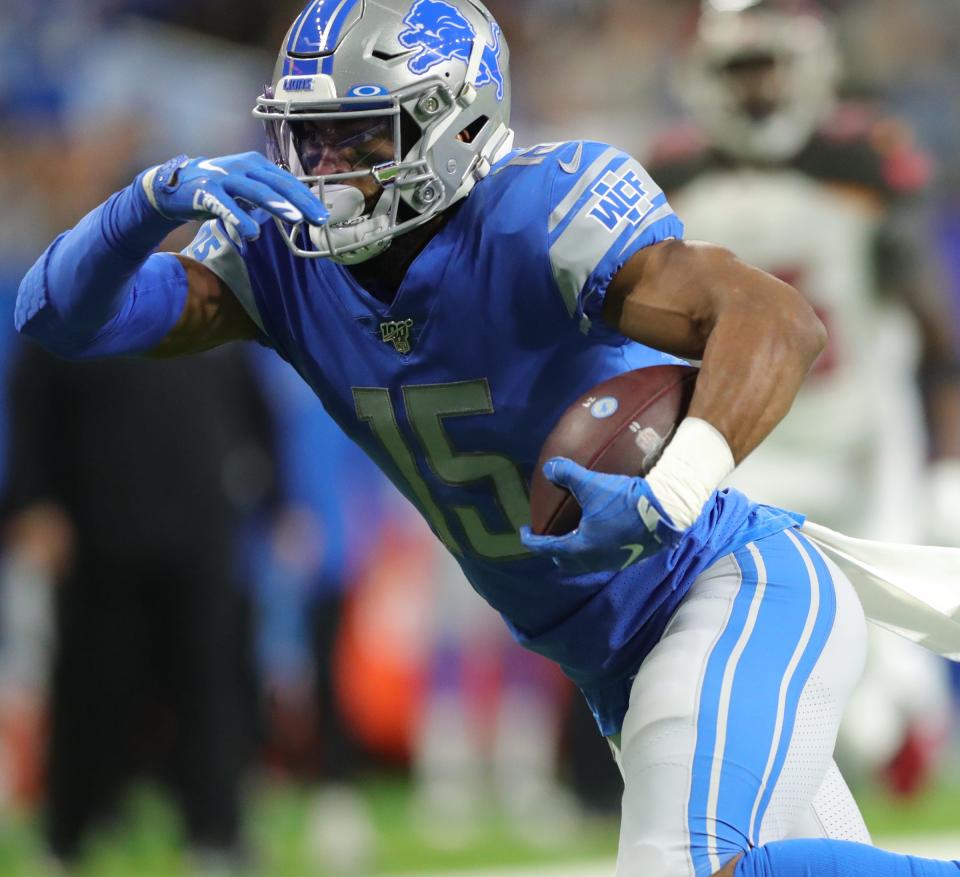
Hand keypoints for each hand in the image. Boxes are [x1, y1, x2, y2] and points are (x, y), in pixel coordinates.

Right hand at [142, 152, 327, 239]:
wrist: (175, 186)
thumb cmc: (218, 189)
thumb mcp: (247, 189)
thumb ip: (270, 195)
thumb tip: (300, 210)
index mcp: (256, 165)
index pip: (287, 182)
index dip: (306, 198)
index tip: (323, 216)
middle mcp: (243, 167)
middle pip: (277, 184)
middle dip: (300, 202)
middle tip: (318, 219)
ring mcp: (224, 177)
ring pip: (255, 191)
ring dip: (277, 205)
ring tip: (295, 220)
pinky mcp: (206, 191)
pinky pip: (225, 206)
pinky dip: (239, 219)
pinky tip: (252, 233)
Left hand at [520, 458, 683, 573]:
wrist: (664, 513)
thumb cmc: (624, 502)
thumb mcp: (592, 485)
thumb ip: (567, 474)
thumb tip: (549, 468)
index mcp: (579, 547)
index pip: (546, 548)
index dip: (531, 540)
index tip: (525, 532)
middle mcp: (592, 560)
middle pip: (563, 561)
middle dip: (552, 550)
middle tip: (548, 535)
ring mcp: (610, 562)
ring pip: (583, 563)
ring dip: (573, 552)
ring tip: (572, 535)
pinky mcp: (626, 558)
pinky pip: (600, 559)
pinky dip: (591, 551)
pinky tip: (598, 535)